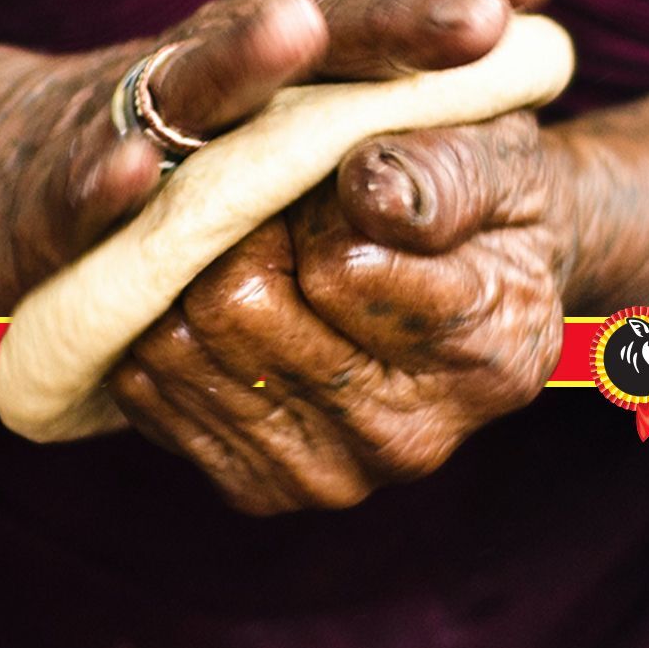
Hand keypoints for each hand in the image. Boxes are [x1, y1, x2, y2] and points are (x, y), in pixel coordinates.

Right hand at [0, 0, 555, 313]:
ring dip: (244, 59)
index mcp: (297, 35)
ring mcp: (140, 119)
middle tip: (480, 18)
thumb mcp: (313, 53)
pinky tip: (131, 173)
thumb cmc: (201, 116)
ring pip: (196, 87)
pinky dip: (105, 178)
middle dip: (396, 20)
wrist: (10, 165)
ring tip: (298, 32)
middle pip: (317, 29)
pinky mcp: (67, 189)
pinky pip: (86, 184)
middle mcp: (226, 59)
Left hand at [106, 109, 578, 512]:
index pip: (339, 266)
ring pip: (180, 345)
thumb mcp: (498, 159)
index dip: (319, 200)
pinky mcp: (259, 488)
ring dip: (199, 272)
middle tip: (287, 205)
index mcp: (490, 359)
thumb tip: (371, 194)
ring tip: (266, 246)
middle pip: (240, 309)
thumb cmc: (491, 204)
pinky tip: (229, 294)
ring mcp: (331, 477)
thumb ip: (444, 175)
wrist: (481, 279)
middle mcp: (413, 440)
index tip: (347, 177)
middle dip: (244, 232)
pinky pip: (150, 387)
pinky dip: (168, 321)